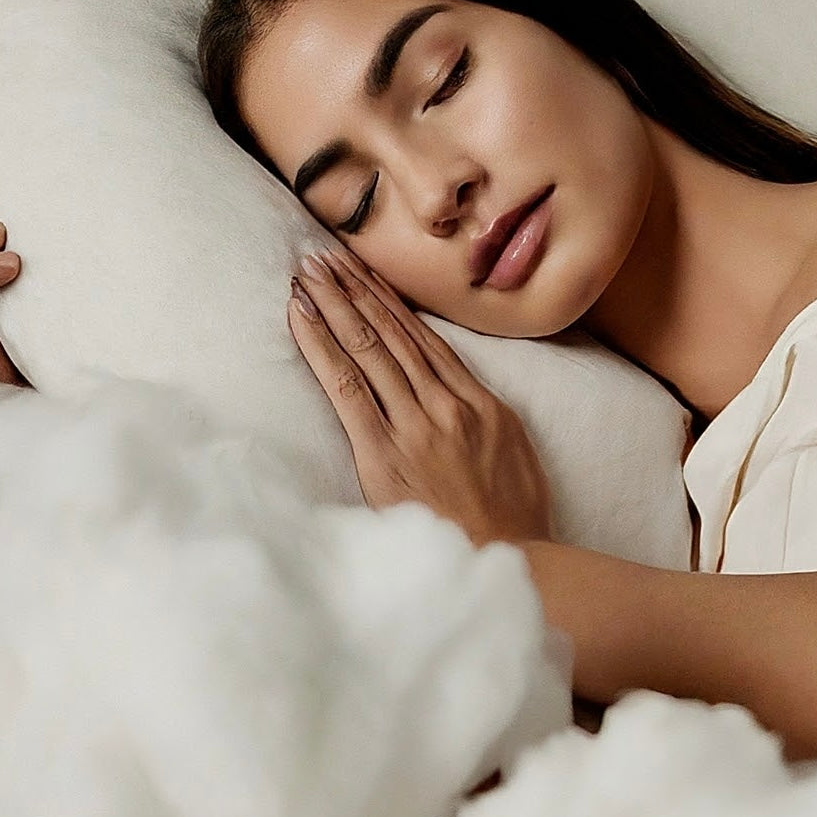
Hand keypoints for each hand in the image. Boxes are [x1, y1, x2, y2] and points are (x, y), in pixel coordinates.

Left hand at [288, 246, 552, 548]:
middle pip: (391, 332)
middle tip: (323, 254)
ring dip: (333, 303)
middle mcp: (445, 403)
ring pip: (368, 347)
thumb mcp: (513, 455)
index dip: (388, 301)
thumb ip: (484, 419)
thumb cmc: (515, 522)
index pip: (423, 339)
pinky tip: (301, 317)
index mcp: (479, 402)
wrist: (514, 562)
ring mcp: (414, 425)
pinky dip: (322, 347)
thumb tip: (460, 398)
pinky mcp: (385, 454)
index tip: (364, 270)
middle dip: (354, 288)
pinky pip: (347, 389)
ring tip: (307, 272)